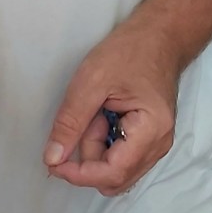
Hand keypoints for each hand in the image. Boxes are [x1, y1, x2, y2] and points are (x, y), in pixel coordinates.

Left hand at [43, 21, 181, 193]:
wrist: (158, 36)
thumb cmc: (129, 52)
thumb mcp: (90, 82)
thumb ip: (70, 123)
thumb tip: (52, 159)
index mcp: (152, 131)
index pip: (113, 173)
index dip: (79, 174)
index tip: (53, 163)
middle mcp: (159, 145)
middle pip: (115, 176)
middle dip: (88, 157)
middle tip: (81, 121)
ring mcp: (156, 144)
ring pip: (116, 168)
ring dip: (95, 147)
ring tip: (94, 112)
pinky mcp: (148, 139)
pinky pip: (121, 155)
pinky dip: (103, 142)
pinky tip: (102, 116)